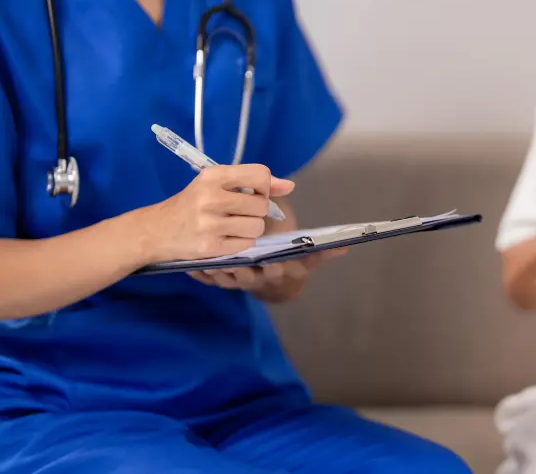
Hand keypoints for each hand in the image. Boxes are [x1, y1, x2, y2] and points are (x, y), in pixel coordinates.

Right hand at [139, 164, 294, 262]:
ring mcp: (210, 223)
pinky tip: (225, 238)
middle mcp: (211, 197)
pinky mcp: (210, 247)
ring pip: (257, 226)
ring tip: (233, 226)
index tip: (253, 194)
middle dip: (257, 211)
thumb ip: (253, 182)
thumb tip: (290, 186)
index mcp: (213, 176)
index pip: (260, 175)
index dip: (264, 187)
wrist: (156, 230)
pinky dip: (241, 242)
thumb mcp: (216, 184)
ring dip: (251, 229)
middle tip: (239, 213)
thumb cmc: (190, 204)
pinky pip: (246, 244)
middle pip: (262, 204)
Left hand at [188, 248, 346, 301]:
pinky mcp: (221, 281)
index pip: (274, 270)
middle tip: (227, 254)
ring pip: (224, 278)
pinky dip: (199, 273)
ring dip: (214, 269)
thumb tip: (345, 247)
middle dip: (236, 267)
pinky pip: (208, 279)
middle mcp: (256, 279)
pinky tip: (190, 264)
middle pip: (245, 275)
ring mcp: (237, 282)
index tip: (267, 257)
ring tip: (204, 256)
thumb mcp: (308, 261)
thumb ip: (322, 253)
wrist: (276, 287)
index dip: (269, 265)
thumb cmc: (292, 265)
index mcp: (277, 272)